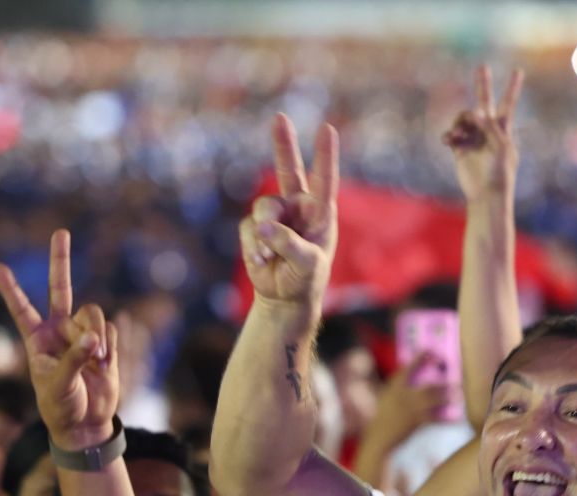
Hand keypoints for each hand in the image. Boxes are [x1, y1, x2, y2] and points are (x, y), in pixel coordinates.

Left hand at [0, 231, 118, 450]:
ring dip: (96, 335)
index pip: (22, 310)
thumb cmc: (61, 405)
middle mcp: (59, 331)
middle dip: (60, 260)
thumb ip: (74, 358)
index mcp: (37, 340)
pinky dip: (110, 347)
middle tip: (60, 232)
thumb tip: (95, 337)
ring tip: (96, 361)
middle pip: (59, 287)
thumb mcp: (58, 384)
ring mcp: (83, 335)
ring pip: (93, 313)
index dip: (10, 289)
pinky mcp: (105, 343)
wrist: (85, 423)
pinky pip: (111, 331)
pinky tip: (104, 365)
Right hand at [240, 114, 338, 309]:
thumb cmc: (306, 279)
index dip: (324, 155)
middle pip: (288, 170)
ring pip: (264, 207)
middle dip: (283, 144)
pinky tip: (262, 262)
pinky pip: (249, 228)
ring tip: (271, 256)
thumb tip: (264, 226)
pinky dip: (254, 247)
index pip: (323, 181)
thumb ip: (290, 244)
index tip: (327, 129)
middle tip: (279, 117)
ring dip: (266, 232)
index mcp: (320, 213)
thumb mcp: (308, 265)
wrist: (284, 297)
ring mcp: (275, 216)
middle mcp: (297, 208)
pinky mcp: (255, 227)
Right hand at [363, 353, 450, 450]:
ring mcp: (411, 409)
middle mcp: (405, 396)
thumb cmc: (383, 417)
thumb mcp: (386, 398)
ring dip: (448, 397)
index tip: (429, 350)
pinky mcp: (417, 422)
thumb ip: (397, 387)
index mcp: (395, 388)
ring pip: (434, 400)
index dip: (419, 358)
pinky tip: (456, 419)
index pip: (408, 368)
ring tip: (458, 395)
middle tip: (455, 381)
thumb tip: (407, 374)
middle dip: (443, 384)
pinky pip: (436, 419)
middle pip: (428, 387)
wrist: (380, 436)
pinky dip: (446, 419)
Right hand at [443, 65, 523, 201]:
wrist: (487, 194)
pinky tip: (448, 141)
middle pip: (484, 102)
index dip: (512, 87)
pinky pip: (451, 134)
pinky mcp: (460, 148)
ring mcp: (473, 138)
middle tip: (483, 66)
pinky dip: (449, 135)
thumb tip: (474, 111)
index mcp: (503, 129)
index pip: (507, 104)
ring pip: (463, 119)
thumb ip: (490, 126)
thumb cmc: (499, 172)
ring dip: (459, 122)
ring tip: (456, 134)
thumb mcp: (501, 147)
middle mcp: (487, 130)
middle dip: (483, 85)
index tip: (518, 70)